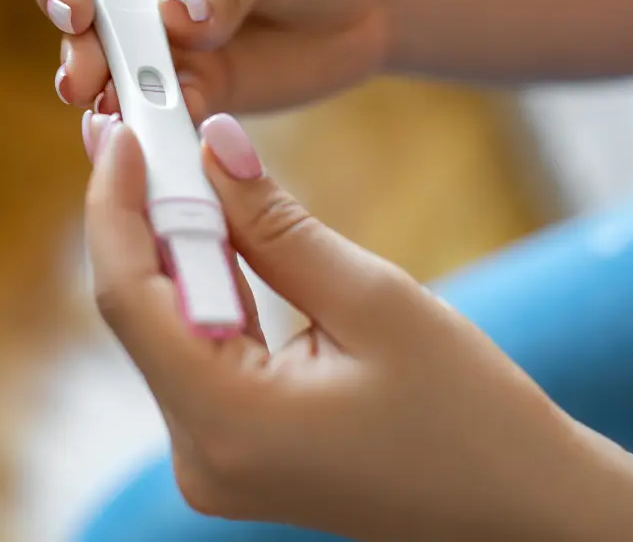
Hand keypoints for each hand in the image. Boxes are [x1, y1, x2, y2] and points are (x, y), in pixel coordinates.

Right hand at [33, 0, 385, 119]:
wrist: (371, 1)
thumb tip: (171, 18)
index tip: (75, 11)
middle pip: (84, 22)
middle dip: (81, 52)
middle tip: (84, 82)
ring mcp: (163, 45)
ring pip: (117, 74)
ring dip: (113, 97)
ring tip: (118, 114)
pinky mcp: (196, 89)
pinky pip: (167, 111)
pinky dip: (164, 124)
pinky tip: (168, 134)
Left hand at [80, 112, 602, 539]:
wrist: (517, 505)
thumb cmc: (469, 413)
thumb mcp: (375, 301)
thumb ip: (278, 226)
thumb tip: (214, 147)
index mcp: (229, 424)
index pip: (128, 296)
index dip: (116, 204)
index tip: (125, 128)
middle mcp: (202, 456)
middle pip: (142, 312)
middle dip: (147, 215)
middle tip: (155, 128)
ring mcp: (216, 462)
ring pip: (170, 330)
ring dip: (179, 248)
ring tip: (188, 164)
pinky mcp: (240, 454)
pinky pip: (203, 358)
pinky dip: (211, 293)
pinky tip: (220, 234)